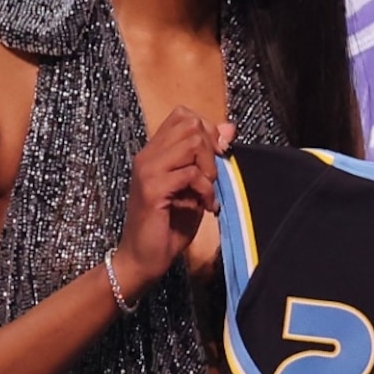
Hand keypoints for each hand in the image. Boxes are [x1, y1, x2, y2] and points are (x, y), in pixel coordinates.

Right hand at [114, 108, 228, 296]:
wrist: (143, 258)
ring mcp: (148, 170)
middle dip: (211, 149)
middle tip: (212, 178)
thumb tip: (229, 127)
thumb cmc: (168, 226)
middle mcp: (148, 156)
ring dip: (208, 168)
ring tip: (207, 192)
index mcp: (154, 152)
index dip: (207, 131)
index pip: (183, 115)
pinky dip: (205, 190)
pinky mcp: (152, 189)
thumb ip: (208, 158)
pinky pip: (190, 174)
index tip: (216, 158)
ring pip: (191, 143)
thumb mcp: (194, 187)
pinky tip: (205, 206)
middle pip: (190, 124)